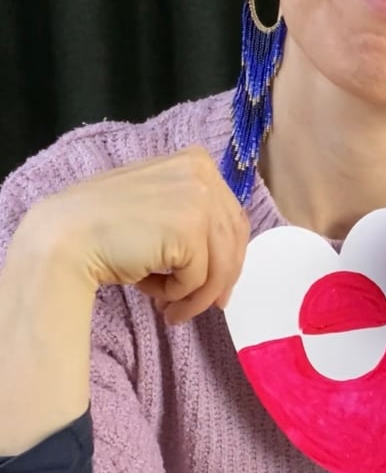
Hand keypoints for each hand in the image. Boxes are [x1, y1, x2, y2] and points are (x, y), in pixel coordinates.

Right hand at [31, 146, 250, 323]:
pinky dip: (177, 294)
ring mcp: (198, 199)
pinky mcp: (190, 229)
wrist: (65, 237)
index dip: (229, 256)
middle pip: (234, 240)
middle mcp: (202, 173)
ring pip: (220, 265)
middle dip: (220, 281)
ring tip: (172, 311)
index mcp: (197, 161)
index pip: (232, 217)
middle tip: (200, 307)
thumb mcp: (158, 205)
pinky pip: (199, 278)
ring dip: (196, 296)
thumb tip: (225, 261)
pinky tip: (151, 292)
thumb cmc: (103, 226)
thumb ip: (192, 217)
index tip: (218, 286)